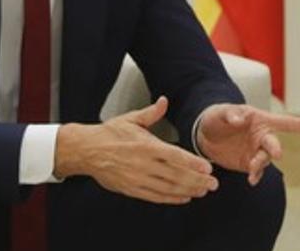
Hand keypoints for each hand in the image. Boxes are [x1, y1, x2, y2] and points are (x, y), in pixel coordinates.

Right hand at [53, 96, 218, 204]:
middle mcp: (143, 164)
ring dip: (188, 191)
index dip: (192, 163)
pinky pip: (155, 197)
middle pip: (175, 175)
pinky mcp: (131, 189)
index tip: (208, 168)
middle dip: (197, 181)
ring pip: (167, 188)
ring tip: (203, 191)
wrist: (86, 150)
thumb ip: (152, 113)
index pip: (174, 156)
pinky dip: (171, 198)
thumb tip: (164, 100)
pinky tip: (184, 197)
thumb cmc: (110, 133)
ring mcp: (137, 179)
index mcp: (146, 145)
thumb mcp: (131, 119)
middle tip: (214, 183)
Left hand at [196, 104, 299, 184]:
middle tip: (276, 154)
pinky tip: (252, 180)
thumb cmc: (217, 117)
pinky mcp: (248, 164)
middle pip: (274, 144)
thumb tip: (239, 119)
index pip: (285, 122)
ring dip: (261, 165)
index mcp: (261, 120)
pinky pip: (256, 171)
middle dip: (276, 149)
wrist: (205, 135)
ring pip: (265, 160)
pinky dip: (256, 176)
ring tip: (251, 171)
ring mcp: (256, 151)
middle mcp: (262, 136)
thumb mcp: (221, 113)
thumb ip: (230, 115)